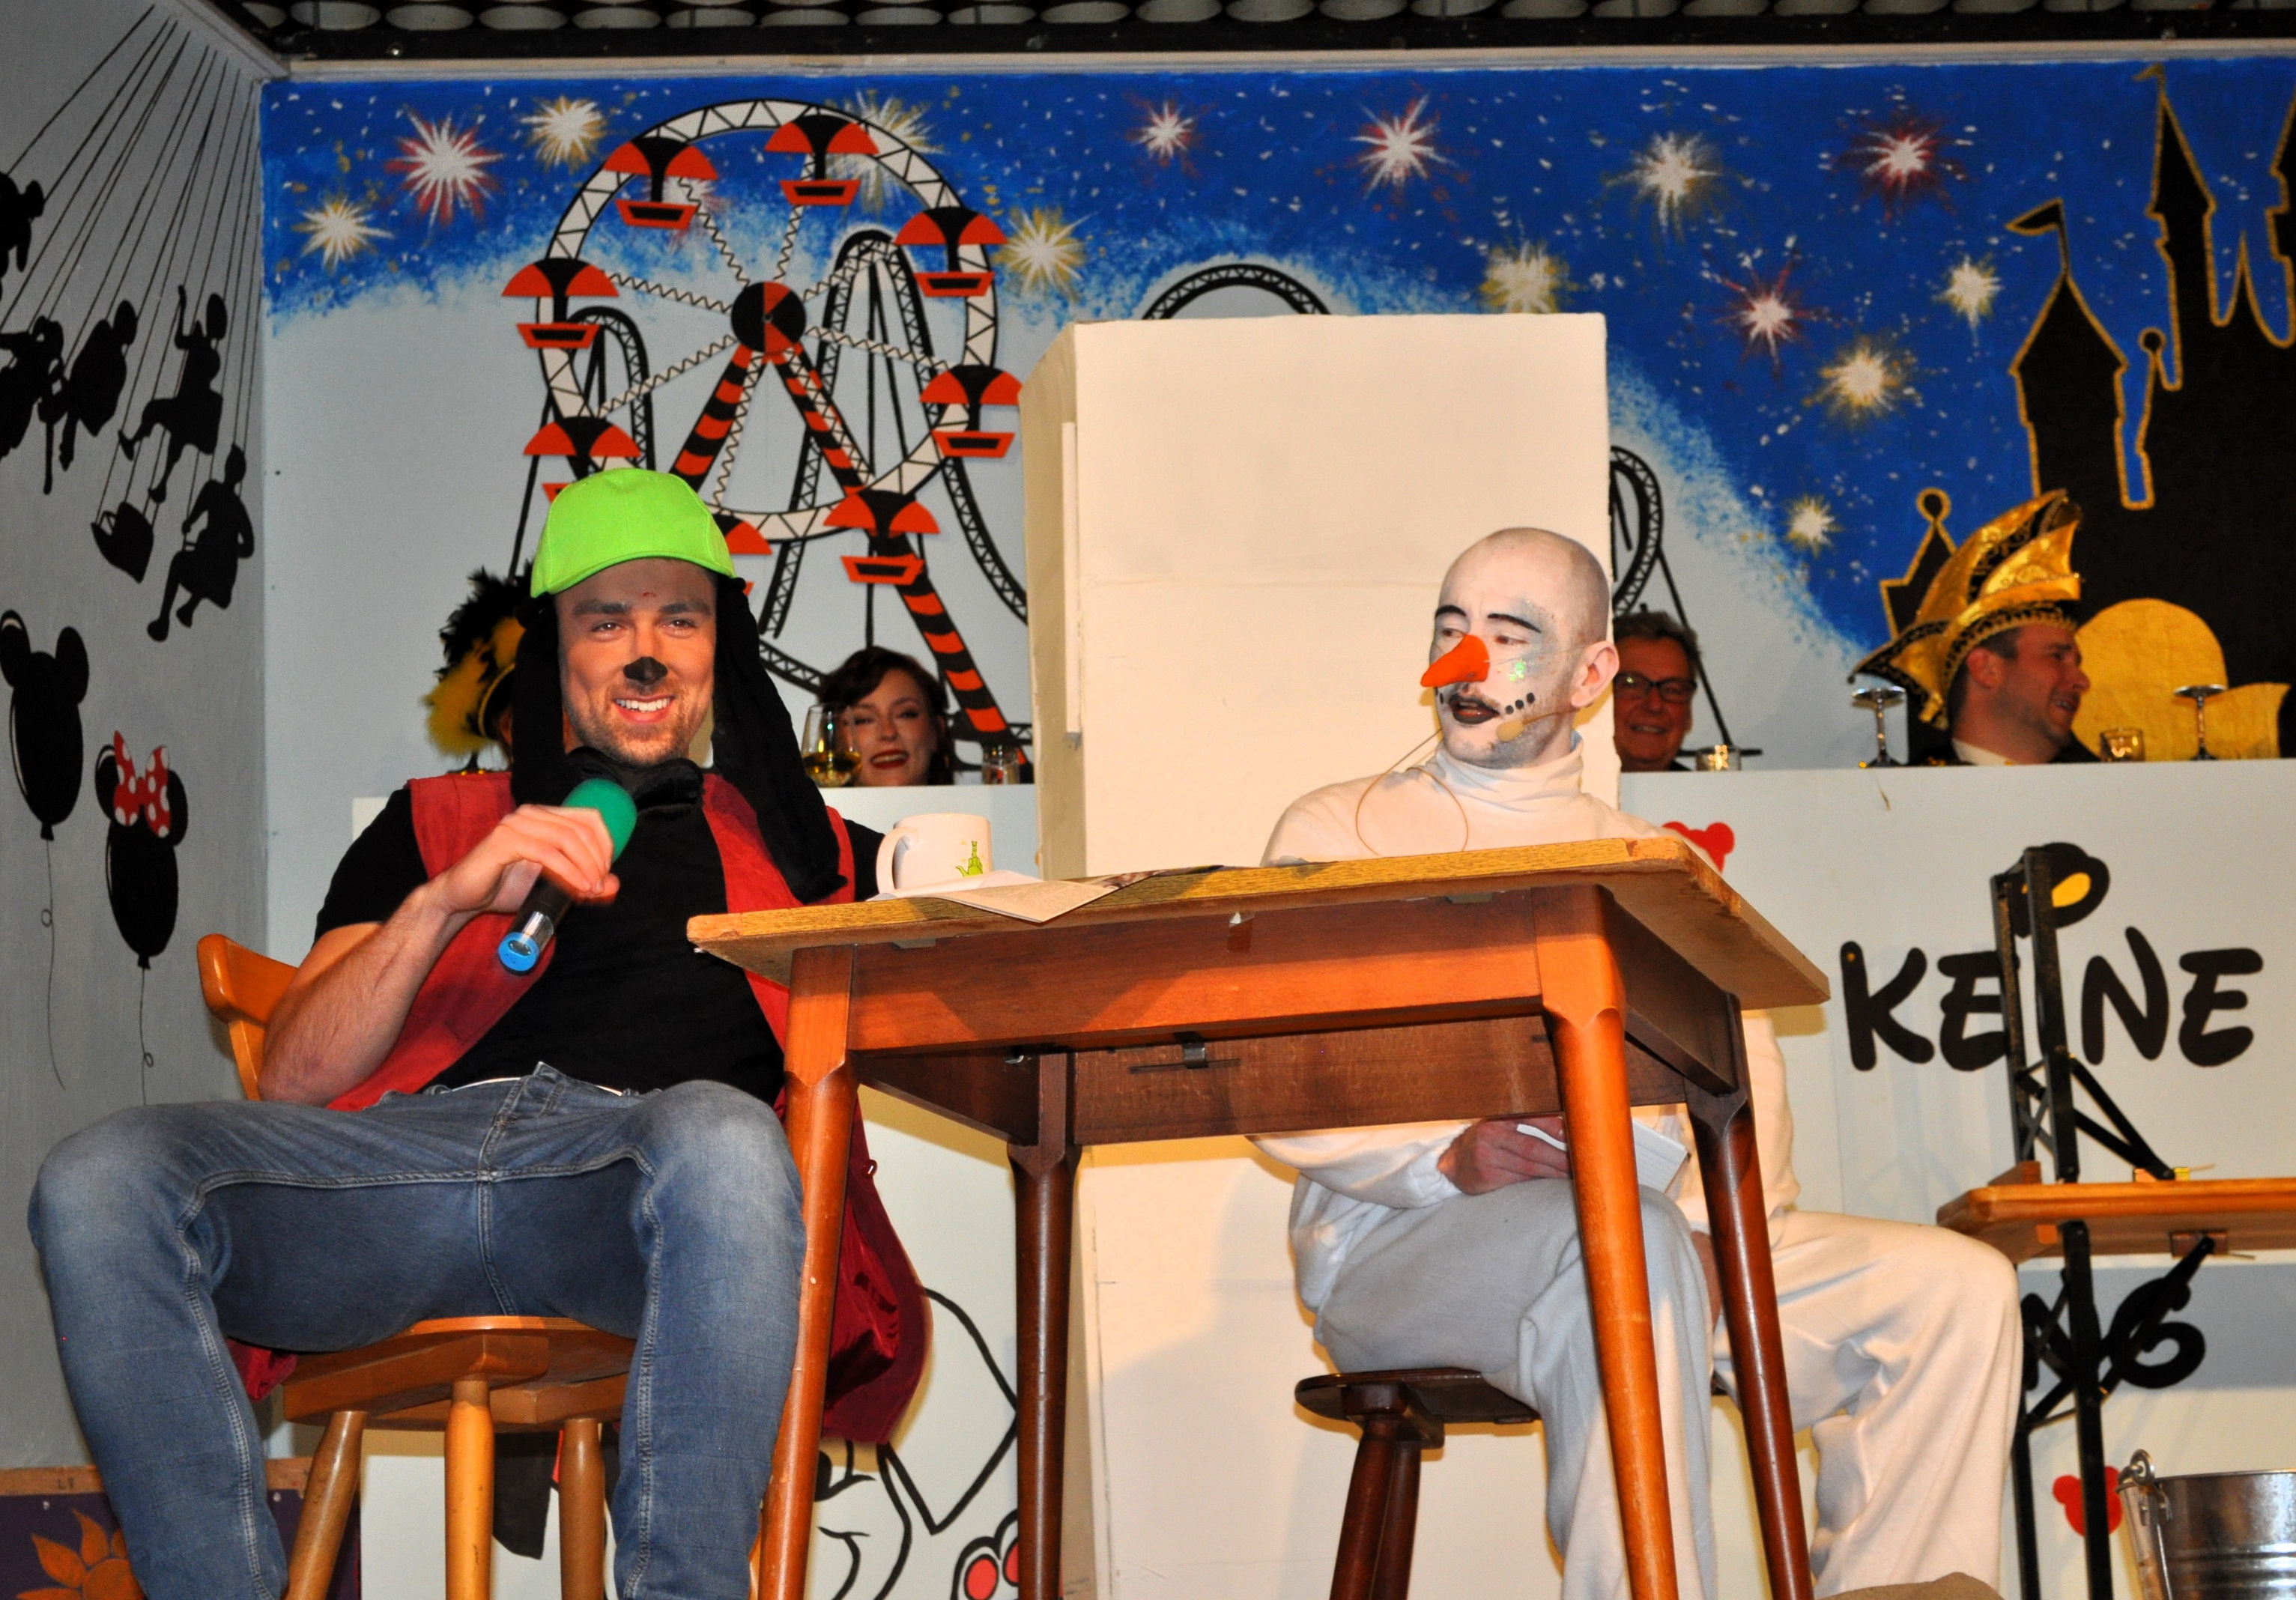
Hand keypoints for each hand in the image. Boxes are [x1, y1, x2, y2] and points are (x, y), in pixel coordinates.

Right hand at [426, 803, 619, 921]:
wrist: (463, 898)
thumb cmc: (505, 888)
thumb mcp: (552, 887)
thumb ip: (582, 882)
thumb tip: (614, 885)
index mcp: (544, 816)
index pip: (590, 818)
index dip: (606, 844)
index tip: (606, 874)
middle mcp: (531, 814)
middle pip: (582, 828)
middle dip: (598, 859)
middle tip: (600, 886)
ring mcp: (516, 824)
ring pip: (567, 838)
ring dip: (586, 866)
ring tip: (591, 889)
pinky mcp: (504, 841)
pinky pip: (547, 853)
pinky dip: (568, 872)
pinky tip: (578, 888)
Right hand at [1437, 1115, 1571, 1193]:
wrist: (1454, 1163)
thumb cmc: (1486, 1141)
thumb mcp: (1500, 1125)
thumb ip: (1526, 1123)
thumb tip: (1566, 1128)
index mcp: (1497, 1117)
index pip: (1529, 1118)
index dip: (1552, 1126)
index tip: (1572, 1134)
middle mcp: (1490, 1135)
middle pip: (1532, 1147)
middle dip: (1559, 1156)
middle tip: (1580, 1161)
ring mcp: (1487, 1157)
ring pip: (1529, 1167)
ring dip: (1554, 1171)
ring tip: (1571, 1173)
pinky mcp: (1487, 1177)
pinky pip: (1520, 1179)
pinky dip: (1539, 1180)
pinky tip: (1552, 1180)